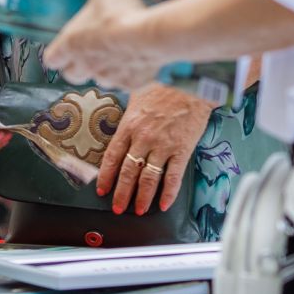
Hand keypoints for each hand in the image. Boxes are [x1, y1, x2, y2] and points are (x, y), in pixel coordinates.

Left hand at [45, 0, 162, 88]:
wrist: (149, 38)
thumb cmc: (118, 13)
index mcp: (71, 45)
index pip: (52, 59)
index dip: (57, 53)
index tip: (63, 47)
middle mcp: (86, 66)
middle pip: (72, 76)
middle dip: (78, 66)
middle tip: (90, 50)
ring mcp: (109, 77)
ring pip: (100, 79)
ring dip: (105, 69)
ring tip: (118, 52)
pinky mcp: (132, 84)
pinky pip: (126, 82)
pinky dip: (130, 73)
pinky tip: (139, 59)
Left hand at [99, 84, 213, 215]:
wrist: (191, 83)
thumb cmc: (164, 85)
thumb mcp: (137, 95)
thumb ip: (128, 115)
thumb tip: (120, 125)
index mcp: (129, 125)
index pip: (112, 157)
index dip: (106, 176)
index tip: (102, 189)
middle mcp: (143, 138)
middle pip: (128, 172)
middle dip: (122, 193)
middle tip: (118, 207)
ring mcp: (163, 145)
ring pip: (148, 178)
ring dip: (142, 197)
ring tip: (139, 210)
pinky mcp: (182, 149)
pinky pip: (173, 176)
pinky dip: (168, 193)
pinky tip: (164, 204)